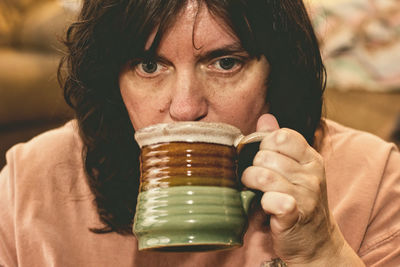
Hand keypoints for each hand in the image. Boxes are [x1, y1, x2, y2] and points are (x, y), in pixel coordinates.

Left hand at [241, 114, 359, 264]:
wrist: (316, 242)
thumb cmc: (300, 200)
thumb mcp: (295, 169)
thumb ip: (280, 142)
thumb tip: (265, 118)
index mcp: (311, 158)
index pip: (282, 135)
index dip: (265, 144)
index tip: (263, 157)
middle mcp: (311, 174)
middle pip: (267, 155)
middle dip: (253, 165)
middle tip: (256, 176)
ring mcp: (306, 195)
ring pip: (264, 176)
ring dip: (251, 182)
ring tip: (253, 188)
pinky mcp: (295, 216)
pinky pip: (271, 200)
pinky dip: (262, 203)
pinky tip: (265, 206)